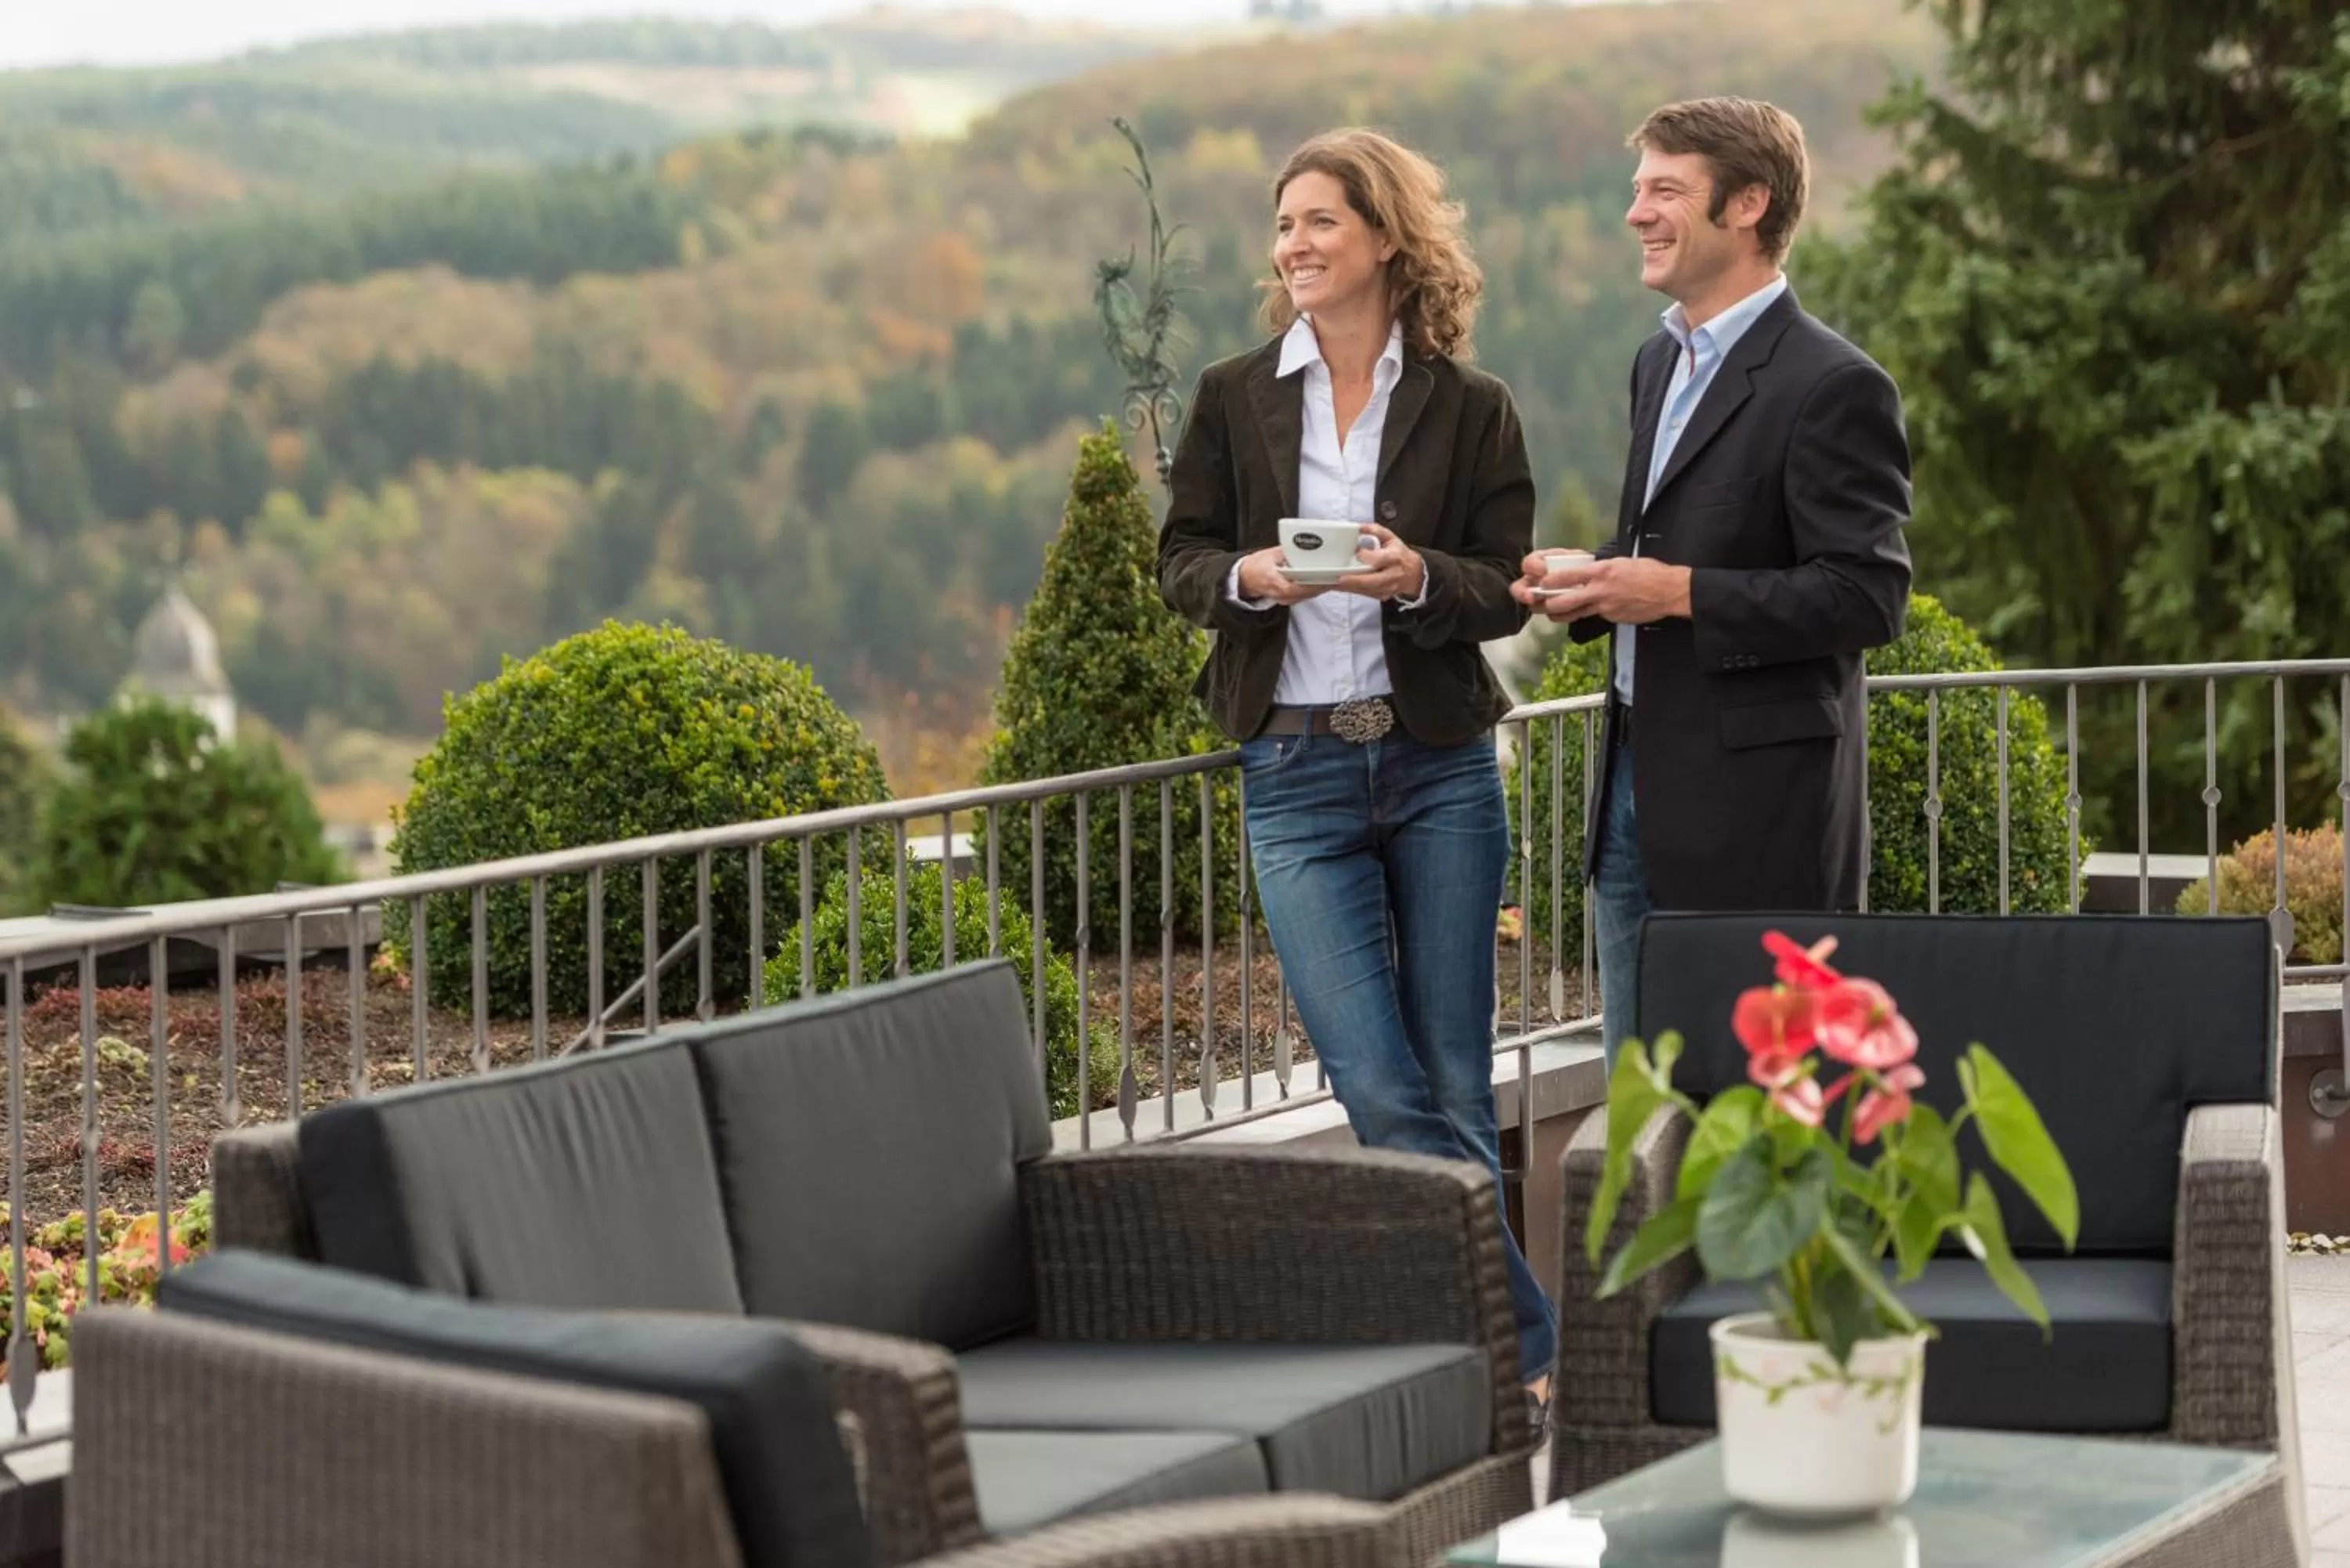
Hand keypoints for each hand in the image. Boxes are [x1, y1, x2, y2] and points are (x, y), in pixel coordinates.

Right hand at [1236, 545, 1329, 604]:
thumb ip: (1288, 551)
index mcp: (1276, 582)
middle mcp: (1281, 594)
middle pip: (1306, 593)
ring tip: (1334, 578)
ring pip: (1307, 596)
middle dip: (1322, 585)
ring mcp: (1285, 598)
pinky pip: (1304, 596)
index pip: (1298, 587)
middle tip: (1337, 576)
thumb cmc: (1257, 565)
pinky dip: (1314, 590)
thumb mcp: (1272, 554)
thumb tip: (1304, 545)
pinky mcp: (1288, 599)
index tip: (1327, 577)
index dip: (1314, 584)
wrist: (1245, 578)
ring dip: (1320, 588)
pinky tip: (1323, 583)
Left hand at [1329, 522, 1425, 601]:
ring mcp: (1388, 587)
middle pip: (1373, 580)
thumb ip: (1376, 530)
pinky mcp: (1382, 595)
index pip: (1381, 559)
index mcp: (1395, 558)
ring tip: (1334, 583)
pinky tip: (1340, 586)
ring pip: (1367, 590)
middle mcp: (1392, 574)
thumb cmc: (1399, 555)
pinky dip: (1352, 590)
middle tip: (1339, 578)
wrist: (1413, 574)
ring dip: (1350, 587)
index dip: (1369, 557)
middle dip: (1355, 580)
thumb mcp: (1391, 538)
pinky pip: (1365, 594)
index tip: (1357, 553)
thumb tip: (1360, 527)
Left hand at [1513, 555, 1691, 622]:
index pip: (1568, 576)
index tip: (1540, 583)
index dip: (1550, 582)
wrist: (1670, 591)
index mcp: (1602, 571)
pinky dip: (1588, 613)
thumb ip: (1602, 570)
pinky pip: (1595, 616)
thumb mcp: (1622, 563)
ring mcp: (1606, 607)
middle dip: (1548, 604)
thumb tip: (1588, 574)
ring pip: (1576, 613)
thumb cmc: (1649, 572)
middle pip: (1565, 601)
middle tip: (1539, 603)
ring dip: (1560, 614)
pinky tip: (1588, 611)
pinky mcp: (1612, 618)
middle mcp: (1600, 590)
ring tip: (1551, 613)